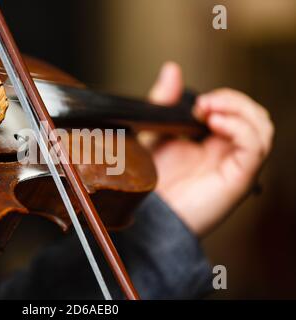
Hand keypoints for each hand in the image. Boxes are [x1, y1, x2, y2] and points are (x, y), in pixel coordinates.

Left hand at [145, 62, 273, 236]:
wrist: (146, 214)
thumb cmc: (148, 180)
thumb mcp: (153, 132)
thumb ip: (164, 102)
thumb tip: (172, 69)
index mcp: (211, 142)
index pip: (236, 112)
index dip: (224, 99)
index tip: (197, 101)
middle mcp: (227, 153)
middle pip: (255, 116)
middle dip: (233, 100)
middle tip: (203, 104)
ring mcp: (234, 165)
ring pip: (262, 128)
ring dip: (239, 110)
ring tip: (209, 111)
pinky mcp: (237, 179)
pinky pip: (255, 148)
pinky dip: (240, 128)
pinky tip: (216, 123)